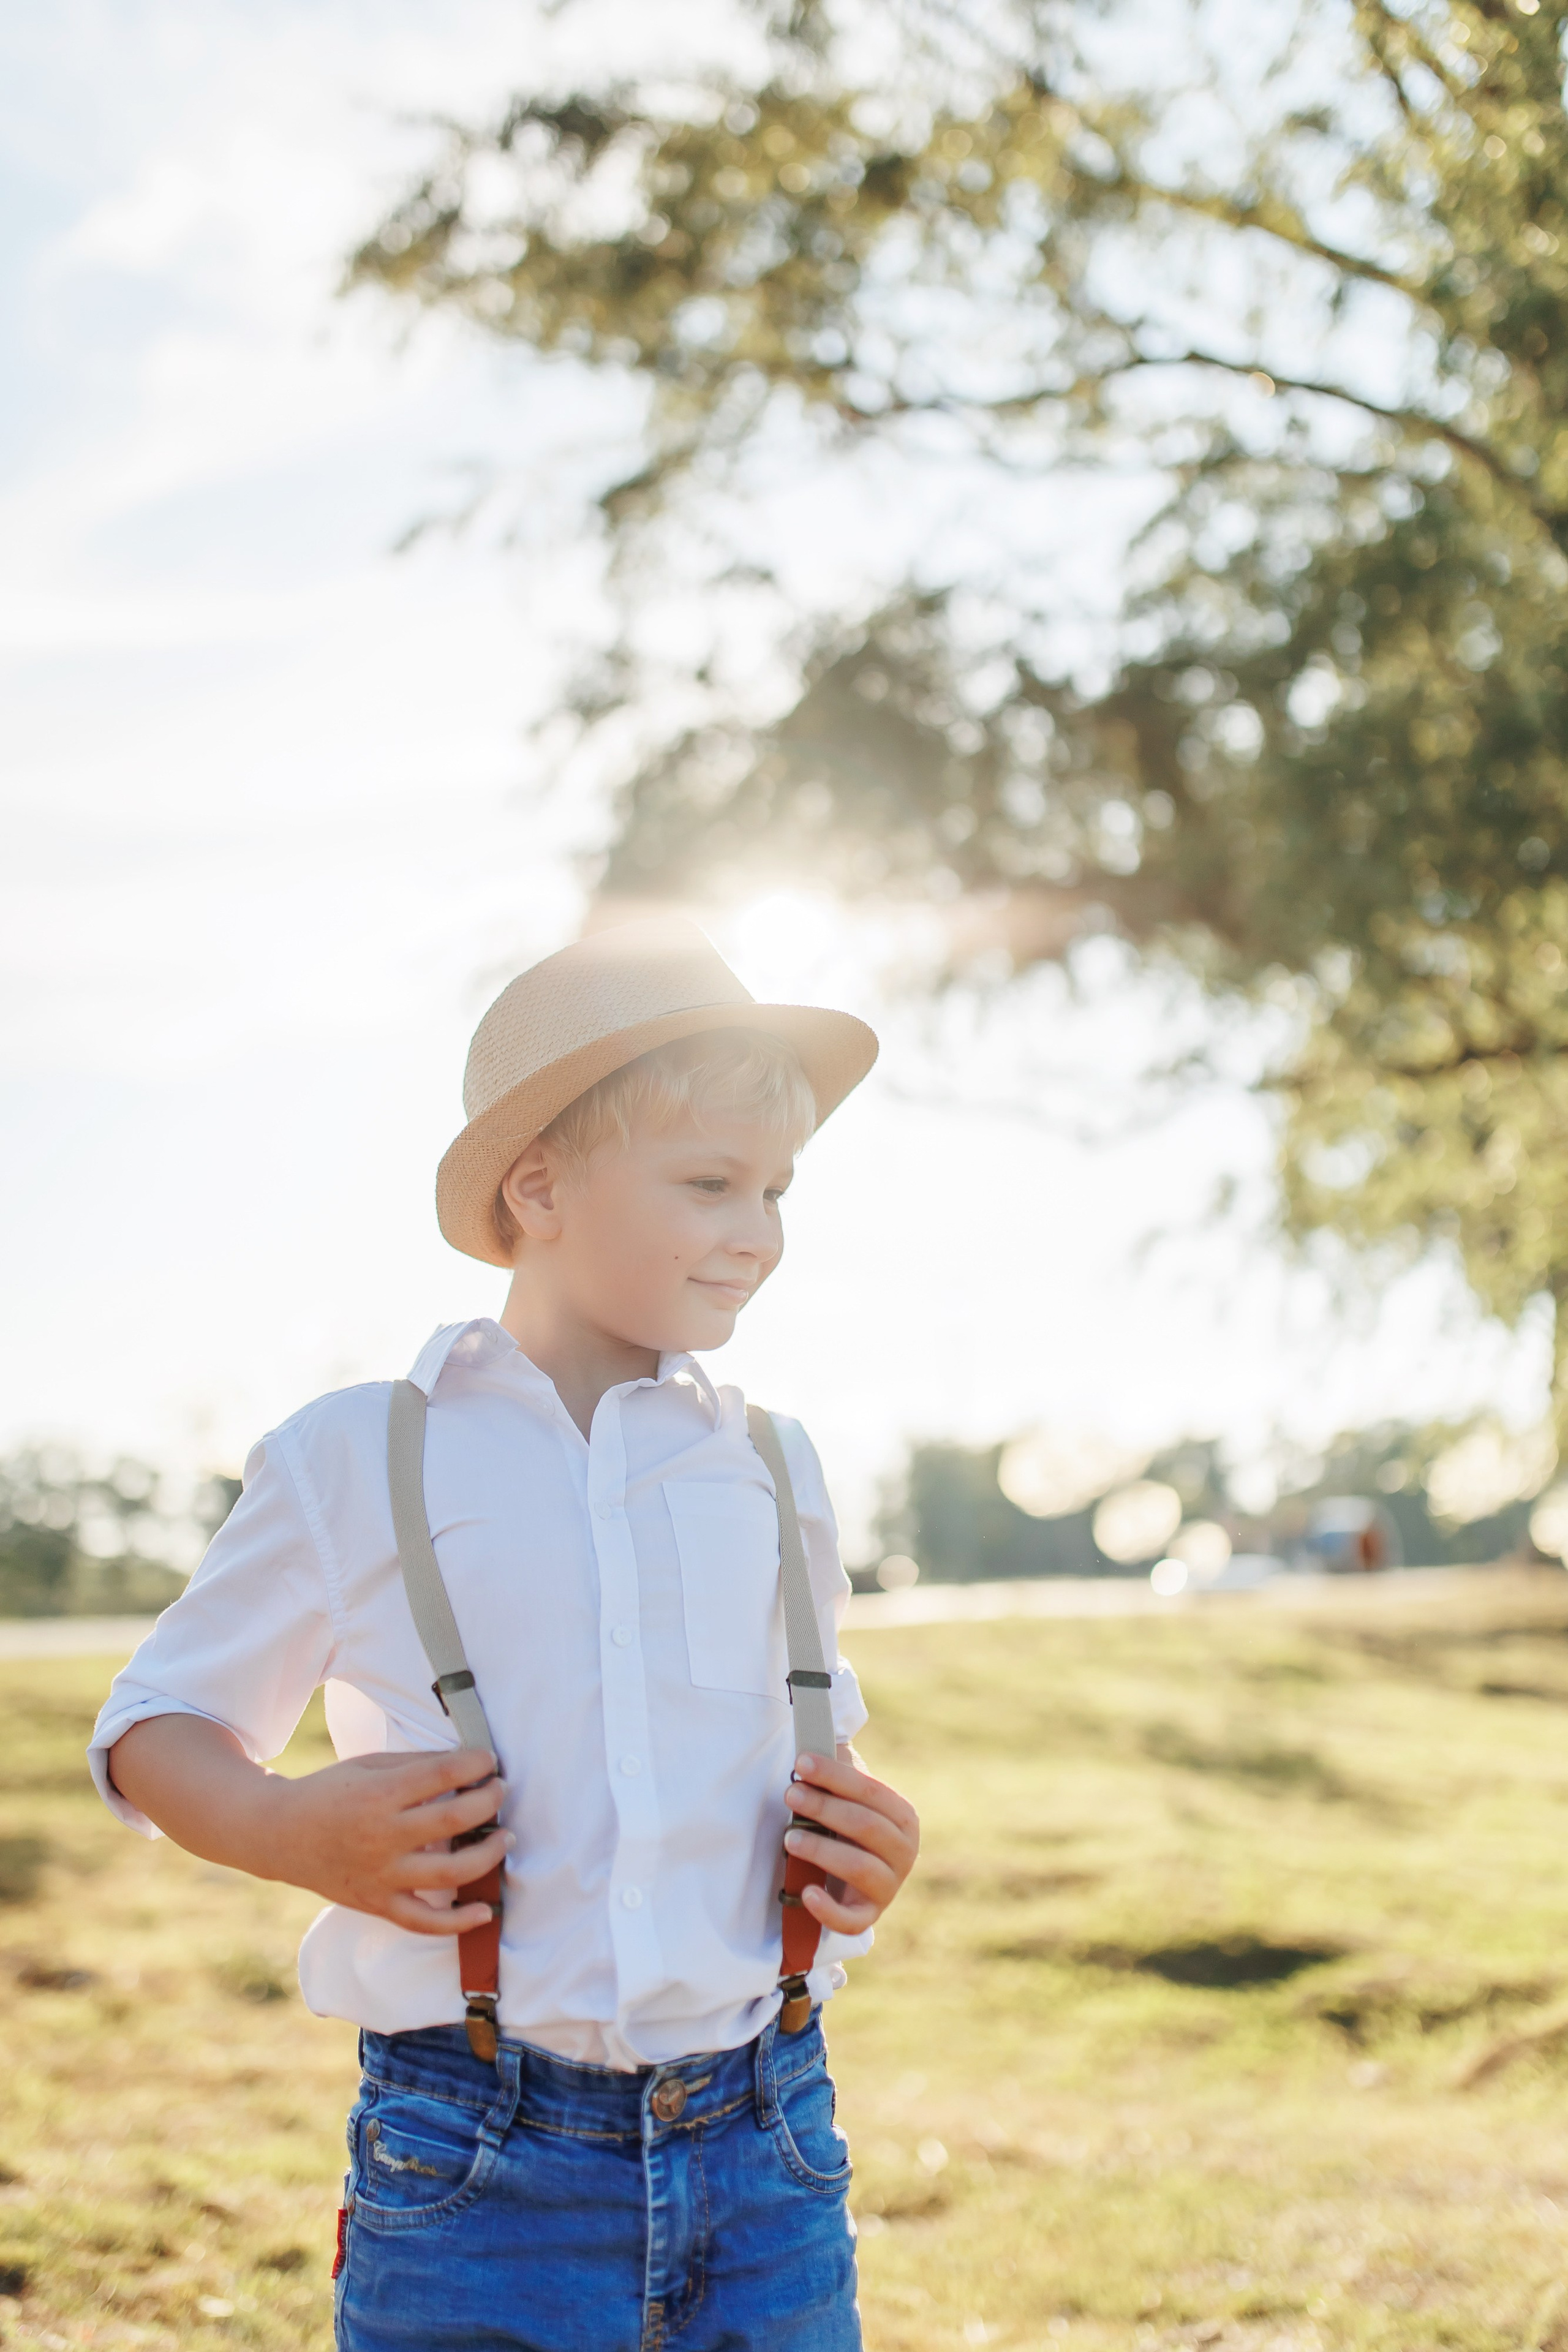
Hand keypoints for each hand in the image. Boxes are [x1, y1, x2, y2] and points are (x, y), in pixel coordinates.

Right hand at [263, 1748, 511, 1935]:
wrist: (279, 1835)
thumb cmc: (329, 1793)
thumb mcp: (367, 1765)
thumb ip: (415, 1765)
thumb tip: (466, 1764)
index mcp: (379, 1794)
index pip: (442, 1775)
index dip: (475, 1764)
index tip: (488, 1761)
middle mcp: (382, 1835)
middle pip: (453, 1819)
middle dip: (489, 1802)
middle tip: (500, 1790)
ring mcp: (381, 1875)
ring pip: (448, 1873)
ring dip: (487, 1855)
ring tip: (505, 1838)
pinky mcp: (377, 1903)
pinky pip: (423, 1921)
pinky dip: (458, 1922)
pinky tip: (485, 1912)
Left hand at [784, 1746, 918, 1934]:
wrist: (859, 1877)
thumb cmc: (849, 1826)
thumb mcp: (850, 1798)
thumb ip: (839, 1772)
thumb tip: (813, 1739)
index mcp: (903, 1816)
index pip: (871, 1791)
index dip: (835, 1776)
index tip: (801, 1763)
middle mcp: (904, 1852)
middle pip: (865, 1826)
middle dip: (824, 1807)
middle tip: (790, 1795)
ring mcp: (889, 1886)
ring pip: (859, 1867)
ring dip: (823, 1850)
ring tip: (790, 1837)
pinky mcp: (868, 1916)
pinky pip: (852, 1920)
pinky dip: (829, 1909)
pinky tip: (807, 1893)